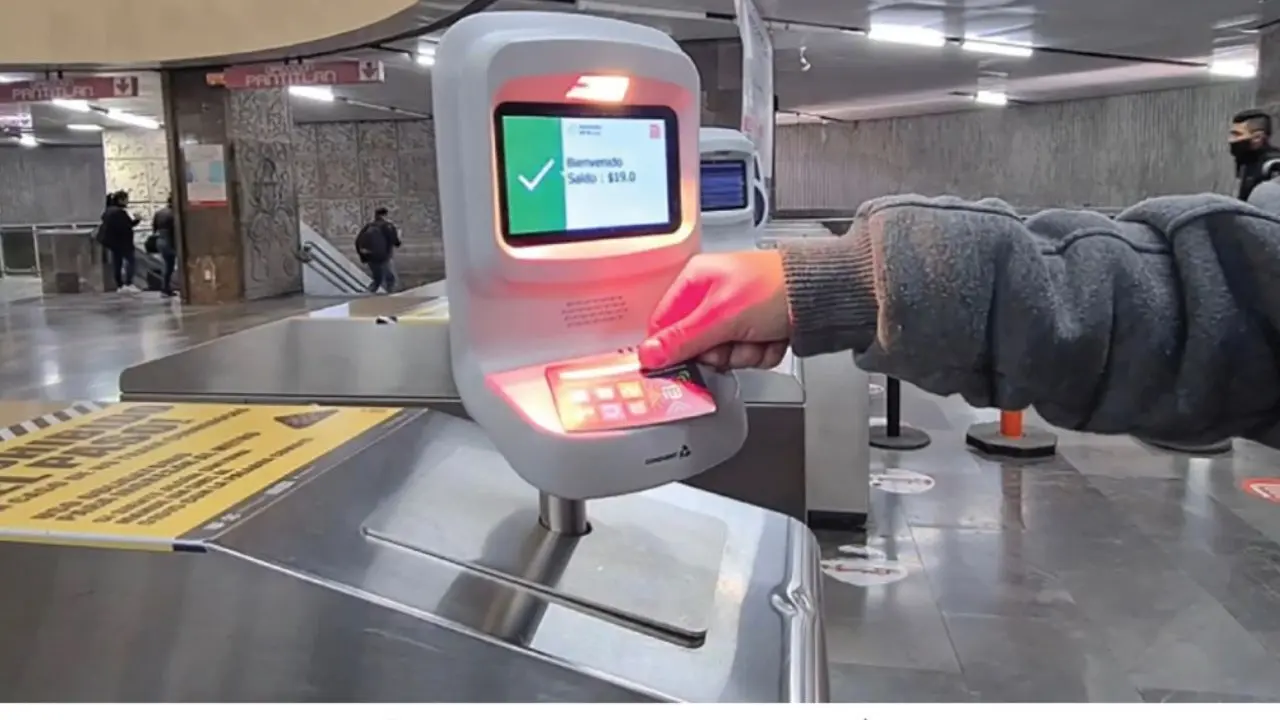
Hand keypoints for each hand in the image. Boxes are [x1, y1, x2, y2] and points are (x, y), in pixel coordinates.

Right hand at [639, 250, 791, 370]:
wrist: (823, 295)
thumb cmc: (776, 288)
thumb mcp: (722, 316)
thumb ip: (683, 338)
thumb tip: (648, 354)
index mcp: (696, 280)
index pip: (664, 323)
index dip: (671, 347)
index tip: (680, 364)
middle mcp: (713, 295)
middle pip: (696, 345)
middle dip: (720, 351)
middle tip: (733, 341)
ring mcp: (736, 314)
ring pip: (724, 355)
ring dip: (744, 353)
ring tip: (760, 335)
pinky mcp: (757, 329)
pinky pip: (747, 355)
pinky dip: (762, 353)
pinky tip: (773, 337)